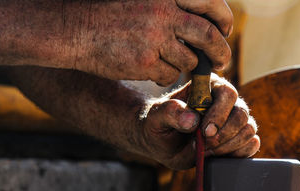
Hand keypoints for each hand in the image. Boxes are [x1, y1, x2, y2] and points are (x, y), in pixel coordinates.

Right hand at [67, 0, 232, 85]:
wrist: (75, 29)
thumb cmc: (111, 12)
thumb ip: (172, 4)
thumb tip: (208, 17)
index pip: (211, 3)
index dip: (223, 19)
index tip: (225, 30)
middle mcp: (163, 12)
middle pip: (208, 36)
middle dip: (220, 51)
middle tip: (223, 60)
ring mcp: (154, 38)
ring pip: (189, 60)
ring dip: (188, 65)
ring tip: (176, 63)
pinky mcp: (145, 62)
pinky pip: (169, 74)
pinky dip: (166, 74)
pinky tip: (153, 69)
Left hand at [139, 74, 259, 169]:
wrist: (161, 142)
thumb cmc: (159, 123)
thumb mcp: (157, 116)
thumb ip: (171, 112)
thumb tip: (192, 120)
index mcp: (209, 87)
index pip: (228, 93)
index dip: (220, 114)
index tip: (205, 131)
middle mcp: (226, 102)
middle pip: (242, 114)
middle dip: (224, 134)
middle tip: (204, 144)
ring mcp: (234, 121)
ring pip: (248, 131)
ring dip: (228, 146)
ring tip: (205, 150)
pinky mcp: (238, 139)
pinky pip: (251, 145)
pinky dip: (236, 154)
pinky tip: (216, 155)